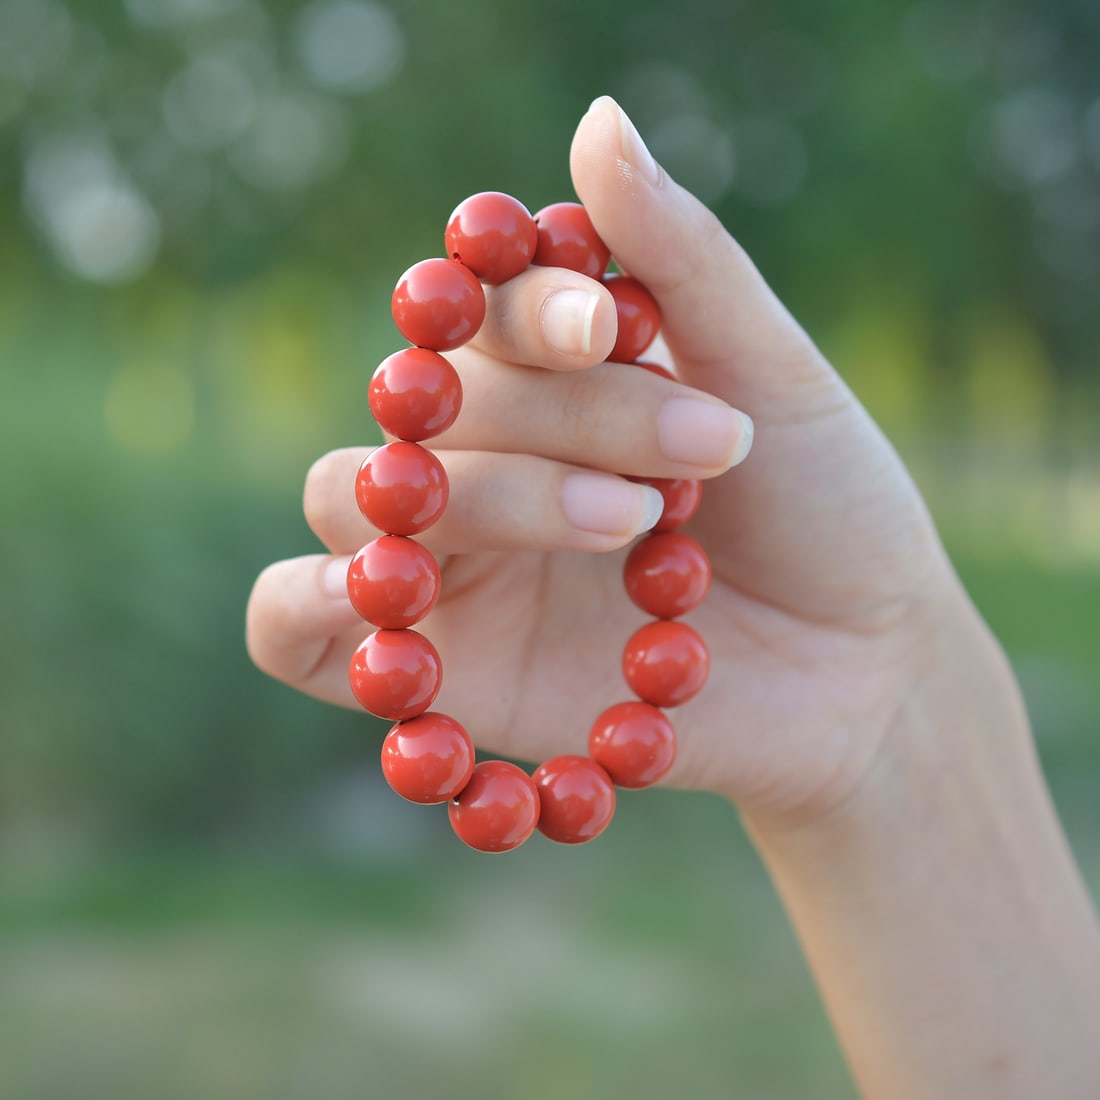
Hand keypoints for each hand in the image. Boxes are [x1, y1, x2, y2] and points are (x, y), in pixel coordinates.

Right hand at [246, 96, 956, 822]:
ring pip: (359, 494)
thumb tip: (596, 122)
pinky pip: (292, 627)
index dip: (523, 304)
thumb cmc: (826, 511)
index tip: (608, 326)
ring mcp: (453, 558)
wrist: (863, 668)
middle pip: (428, 399)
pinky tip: (382, 599)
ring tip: (628, 524)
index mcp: (551, 375)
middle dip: (554, 418)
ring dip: (484, 499)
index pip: (477, 304)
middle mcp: (484, 453)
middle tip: (690, 455)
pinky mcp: (438, 663)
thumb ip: (677, 256)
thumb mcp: (772, 373)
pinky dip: (309, 606)